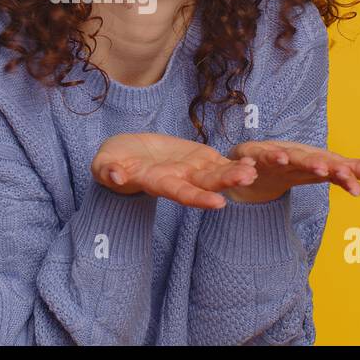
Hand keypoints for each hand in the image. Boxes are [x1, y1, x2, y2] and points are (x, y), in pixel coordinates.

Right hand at [92, 132, 258, 209]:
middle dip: (226, 182)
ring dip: (236, 173)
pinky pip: (220, 161)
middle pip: (206, 184)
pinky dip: (236, 162)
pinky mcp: (197, 158)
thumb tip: (114, 177)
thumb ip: (108, 172)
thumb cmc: (112, 163)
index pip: (181, 193)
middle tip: (248, 179)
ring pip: (217, 173)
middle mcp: (179, 180)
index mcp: (158, 183)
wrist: (126, 155)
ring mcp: (191, 169)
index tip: (218, 204)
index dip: (199, 199)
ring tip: (255, 170)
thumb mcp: (104, 165)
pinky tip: (254, 160)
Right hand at [225, 140, 359, 203]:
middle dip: (322, 164)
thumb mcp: (325, 171)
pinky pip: (260, 158)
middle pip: (312, 159)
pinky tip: (265, 165)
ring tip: (309, 166)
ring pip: (290, 157)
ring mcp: (276, 154)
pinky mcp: (254, 154)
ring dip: (299, 160)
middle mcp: (299, 154)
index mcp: (316, 159)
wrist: (257, 163)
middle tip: (331, 171)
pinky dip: (264, 160)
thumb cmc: (297, 165)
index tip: (357, 190)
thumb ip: (354, 173)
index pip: (334, 167)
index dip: (345, 176)